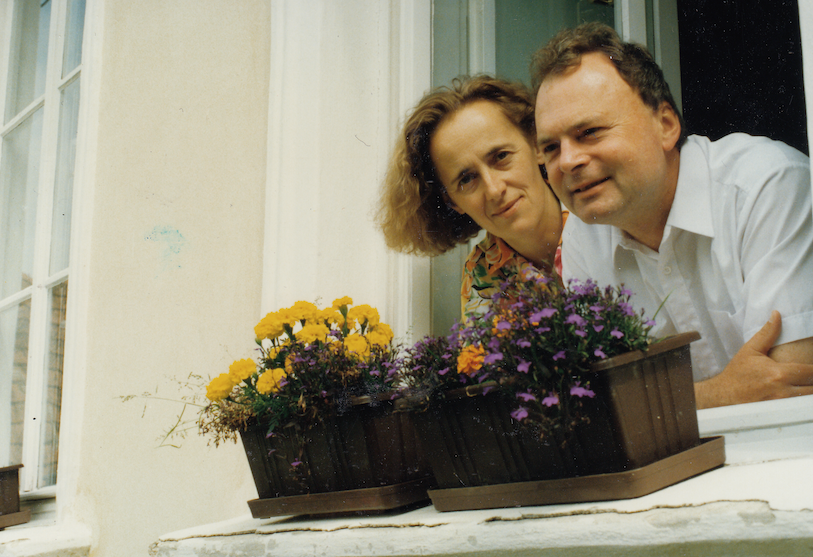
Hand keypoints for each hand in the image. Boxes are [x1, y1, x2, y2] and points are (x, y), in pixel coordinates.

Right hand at [695, 311, 812, 408]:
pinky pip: (798, 410)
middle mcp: (782, 391)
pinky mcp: (779, 414)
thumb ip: (768, 333)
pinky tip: (798, 396)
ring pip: (808, 401)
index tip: (812, 366)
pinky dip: (801, 404)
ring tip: (804, 384)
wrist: (724, 395)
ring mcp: (781, 405)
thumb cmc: (738, 373)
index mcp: (778, 373)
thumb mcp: (751, 350)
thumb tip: (777, 315)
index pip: (811, 372)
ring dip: (808, 392)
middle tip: (809, 375)